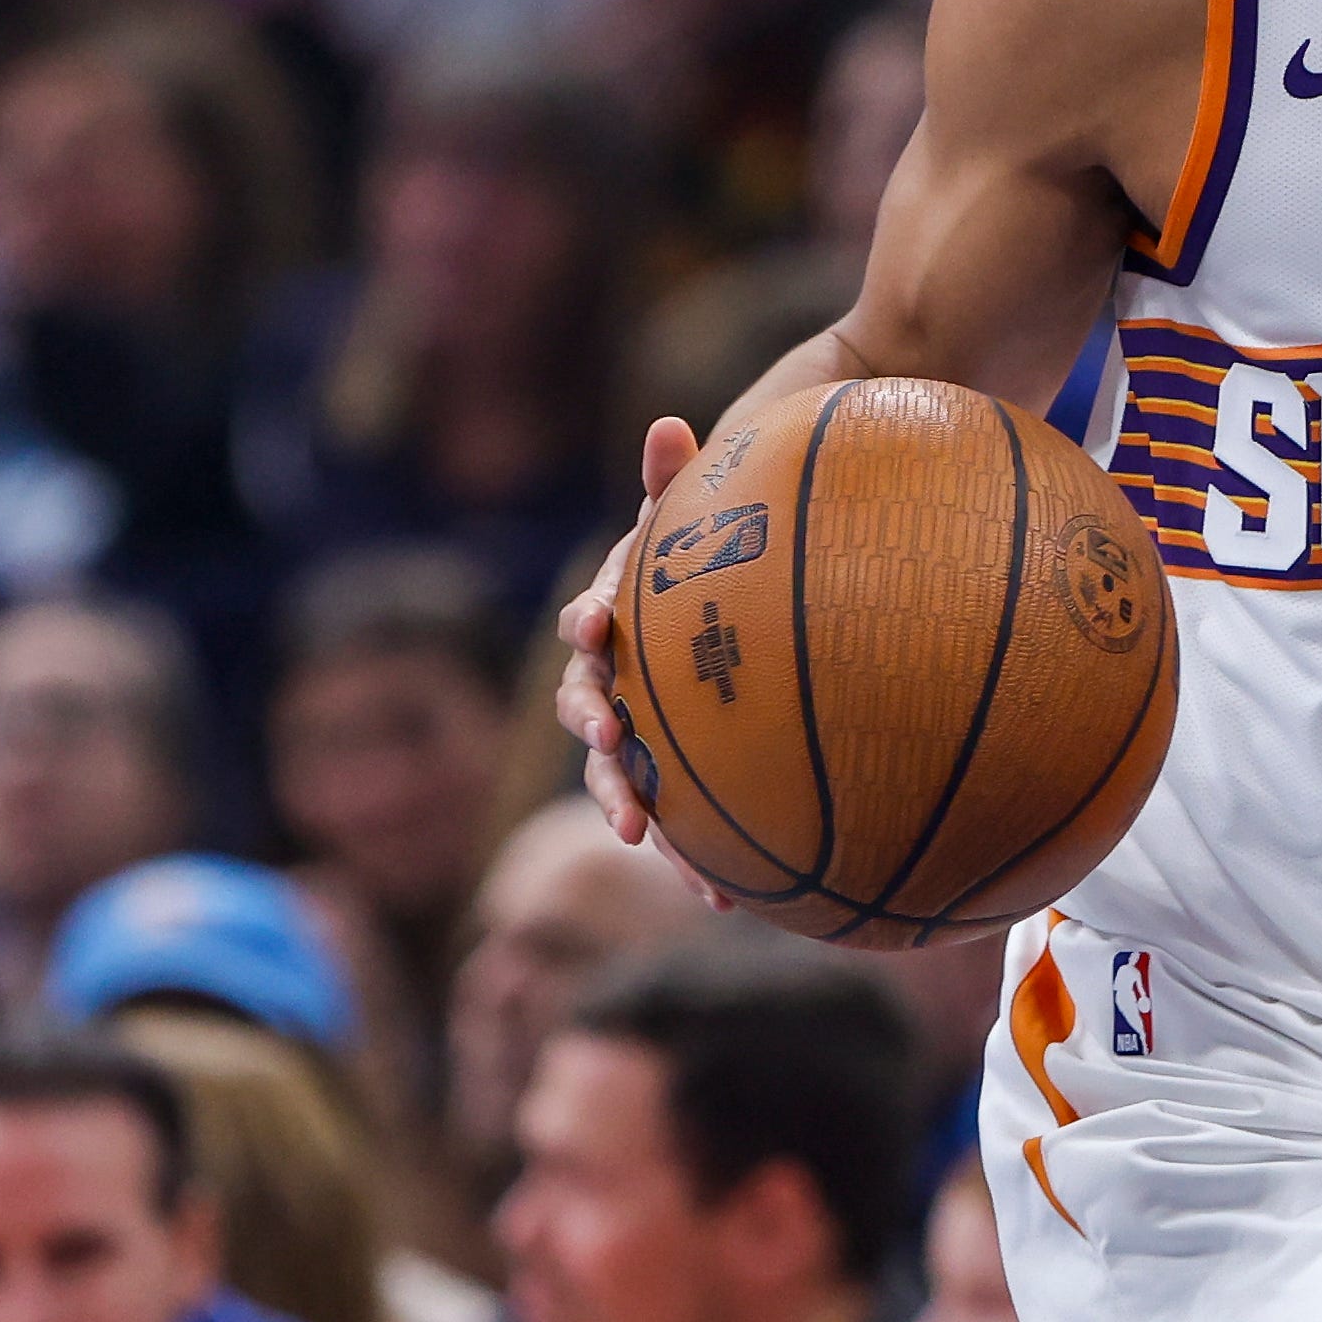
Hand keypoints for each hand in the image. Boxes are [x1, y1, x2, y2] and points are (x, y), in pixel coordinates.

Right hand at [552, 419, 731, 908]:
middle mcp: (614, 689)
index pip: (588, 631)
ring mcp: (641, 742)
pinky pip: (683, 824)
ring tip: (650, 843)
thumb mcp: (695, 525)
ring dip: (629, 811)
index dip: (588, 629)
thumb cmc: (704, 566)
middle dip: (595, 743)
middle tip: (613, 758)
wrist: (732, 618)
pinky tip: (726, 897)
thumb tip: (668, 423)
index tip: (596, 629)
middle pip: (589, 719)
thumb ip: (676, 484)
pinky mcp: (679, 783)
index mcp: (615, 631)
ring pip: (623, 782)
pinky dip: (695, 859)